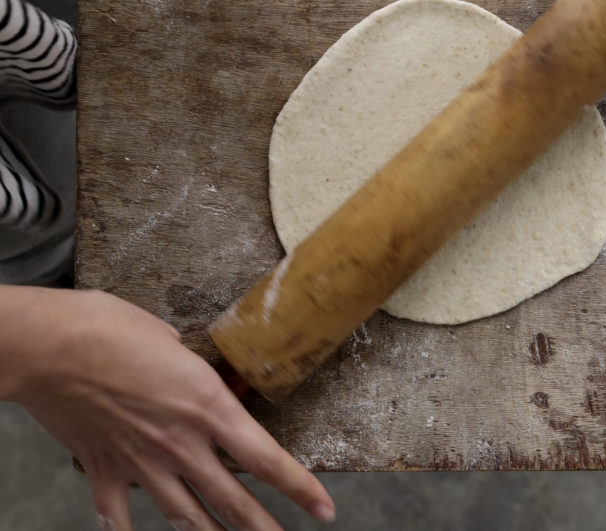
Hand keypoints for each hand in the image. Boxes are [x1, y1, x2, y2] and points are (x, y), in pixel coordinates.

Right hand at [1, 287, 334, 529]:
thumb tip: (188, 370)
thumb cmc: (109, 328)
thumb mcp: (171, 340)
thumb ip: (188, 367)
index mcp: (208, 407)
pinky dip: (127, 528)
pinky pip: (118, 512)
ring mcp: (141, 461)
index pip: (268, 459)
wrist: (49, 346)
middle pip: (233, 500)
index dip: (301, 489)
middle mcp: (181, 443)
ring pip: (185, 516)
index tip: (324, 509)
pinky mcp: (103, 467)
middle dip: (263, 527)